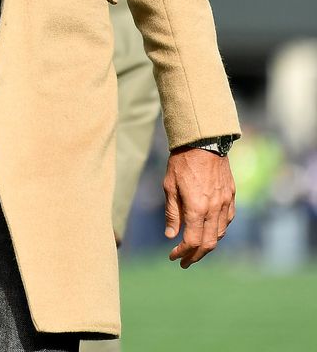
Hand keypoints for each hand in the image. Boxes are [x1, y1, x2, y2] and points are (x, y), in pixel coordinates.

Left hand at [163, 148, 235, 267]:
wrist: (203, 141)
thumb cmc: (182, 162)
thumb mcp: (170, 186)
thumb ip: (172, 213)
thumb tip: (171, 236)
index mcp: (197, 208)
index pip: (192, 241)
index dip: (182, 253)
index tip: (173, 256)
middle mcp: (214, 209)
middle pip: (208, 243)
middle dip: (195, 256)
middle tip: (185, 261)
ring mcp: (225, 203)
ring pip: (220, 234)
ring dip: (208, 245)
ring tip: (195, 249)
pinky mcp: (231, 195)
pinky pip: (227, 220)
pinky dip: (218, 231)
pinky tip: (209, 231)